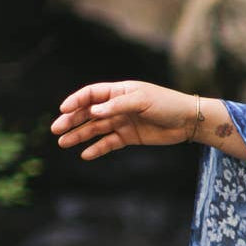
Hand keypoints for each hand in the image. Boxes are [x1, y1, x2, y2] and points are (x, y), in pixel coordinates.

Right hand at [51, 81, 200, 158]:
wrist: (189, 121)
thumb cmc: (167, 104)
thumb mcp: (142, 100)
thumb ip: (117, 105)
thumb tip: (93, 111)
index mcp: (119, 91)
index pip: (91, 94)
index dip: (76, 101)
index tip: (63, 110)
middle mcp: (117, 106)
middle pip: (89, 113)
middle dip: (71, 121)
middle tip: (56, 130)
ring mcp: (123, 122)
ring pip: (96, 129)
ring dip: (79, 135)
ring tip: (63, 143)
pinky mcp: (130, 137)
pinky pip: (110, 143)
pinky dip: (98, 148)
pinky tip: (85, 154)